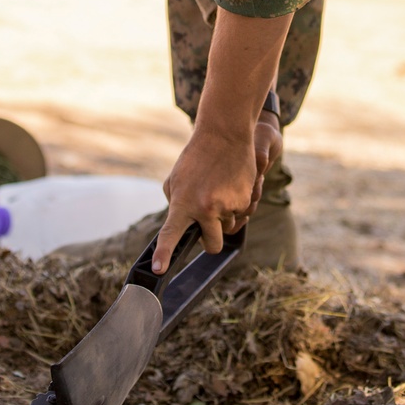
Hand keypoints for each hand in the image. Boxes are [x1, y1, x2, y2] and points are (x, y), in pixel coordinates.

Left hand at [153, 112, 282, 273]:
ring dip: (224, 216)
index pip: (171, 234)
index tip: (159, 270)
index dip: (164, 254)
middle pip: (212, 245)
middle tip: (207, 226)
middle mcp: (205, 208)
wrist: (225, 135)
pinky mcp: (245, 200)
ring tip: (219, 188)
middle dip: (210, 242)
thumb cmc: (196, 157)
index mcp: (183, 203)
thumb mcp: (176, 180)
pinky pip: (241, 213)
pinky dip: (237, 202)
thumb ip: (176, 205)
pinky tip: (231, 182)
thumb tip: (180, 226)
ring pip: (228, 227)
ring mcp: (227, 206)